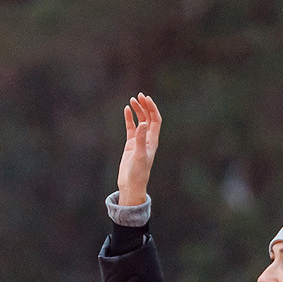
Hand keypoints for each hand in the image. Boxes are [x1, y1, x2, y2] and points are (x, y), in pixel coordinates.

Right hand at [117, 92, 160, 207]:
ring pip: (140, 121)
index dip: (152, 108)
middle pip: (149, 118)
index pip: (156, 120)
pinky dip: (129, 119)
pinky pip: (131, 128)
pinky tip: (126, 110)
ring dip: (137, 111)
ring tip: (131, 100)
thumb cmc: (137, 173)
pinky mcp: (131, 145)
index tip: (146, 98)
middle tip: (139, 96)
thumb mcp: (139, 155)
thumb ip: (141, 139)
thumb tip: (144, 123)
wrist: (131, 185)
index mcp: (153, 141)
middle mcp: (147, 139)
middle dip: (145, 106)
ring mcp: (139, 141)